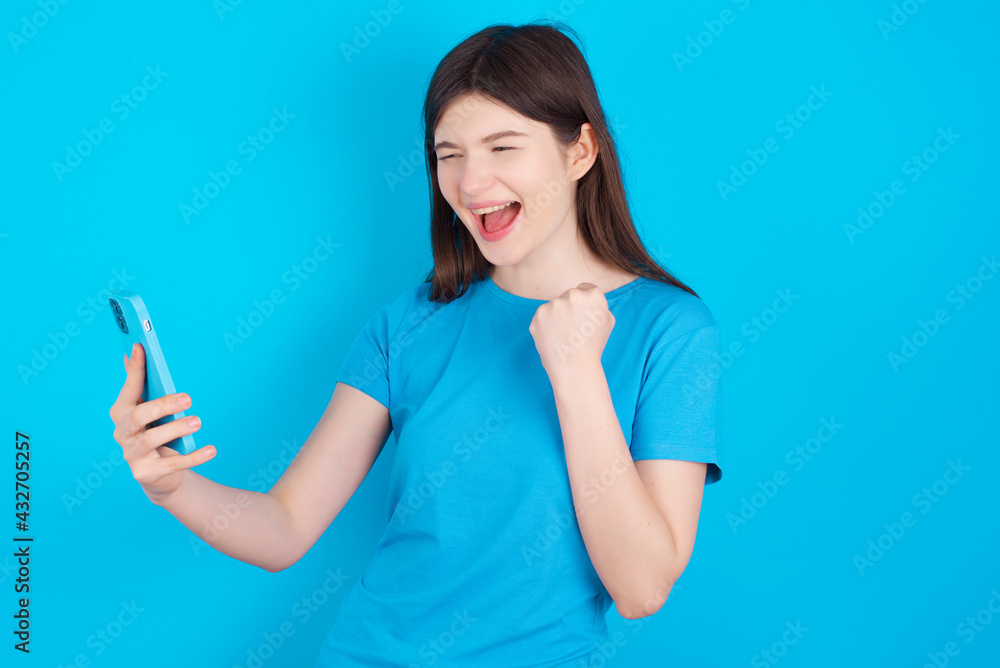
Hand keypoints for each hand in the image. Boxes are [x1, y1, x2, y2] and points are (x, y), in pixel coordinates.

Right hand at [109, 343, 216, 505]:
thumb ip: (140, 385)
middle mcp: (122, 433)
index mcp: (122, 413)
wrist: (158, 475)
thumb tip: (133, 353)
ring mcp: (132, 455)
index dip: (134, 369)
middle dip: (163, 405)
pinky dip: (194, 456)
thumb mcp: (148, 410)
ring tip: (197, 421)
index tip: (141, 347)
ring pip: (153, 439)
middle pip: (138, 416)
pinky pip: (173, 464)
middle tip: (188, 398)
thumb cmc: (154, 433)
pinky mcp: (147, 473)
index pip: (128, 389)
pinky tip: (211, 450)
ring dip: (177, 428)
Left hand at [528, 282, 614, 384]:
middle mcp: (573, 295)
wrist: (574, 367)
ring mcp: (553, 304)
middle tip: (573, 329)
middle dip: (570, 308)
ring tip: (564, 335)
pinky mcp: (538, 315)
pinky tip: (554, 337)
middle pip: (569, 295)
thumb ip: (598, 305)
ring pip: (554, 305)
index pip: (586, 288)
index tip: (583, 316)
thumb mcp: (607, 322)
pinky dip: (545, 325)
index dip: (584, 303)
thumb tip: (588, 299)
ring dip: (557, 316)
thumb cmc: (593, 346)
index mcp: (593, 295)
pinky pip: (542, 315)